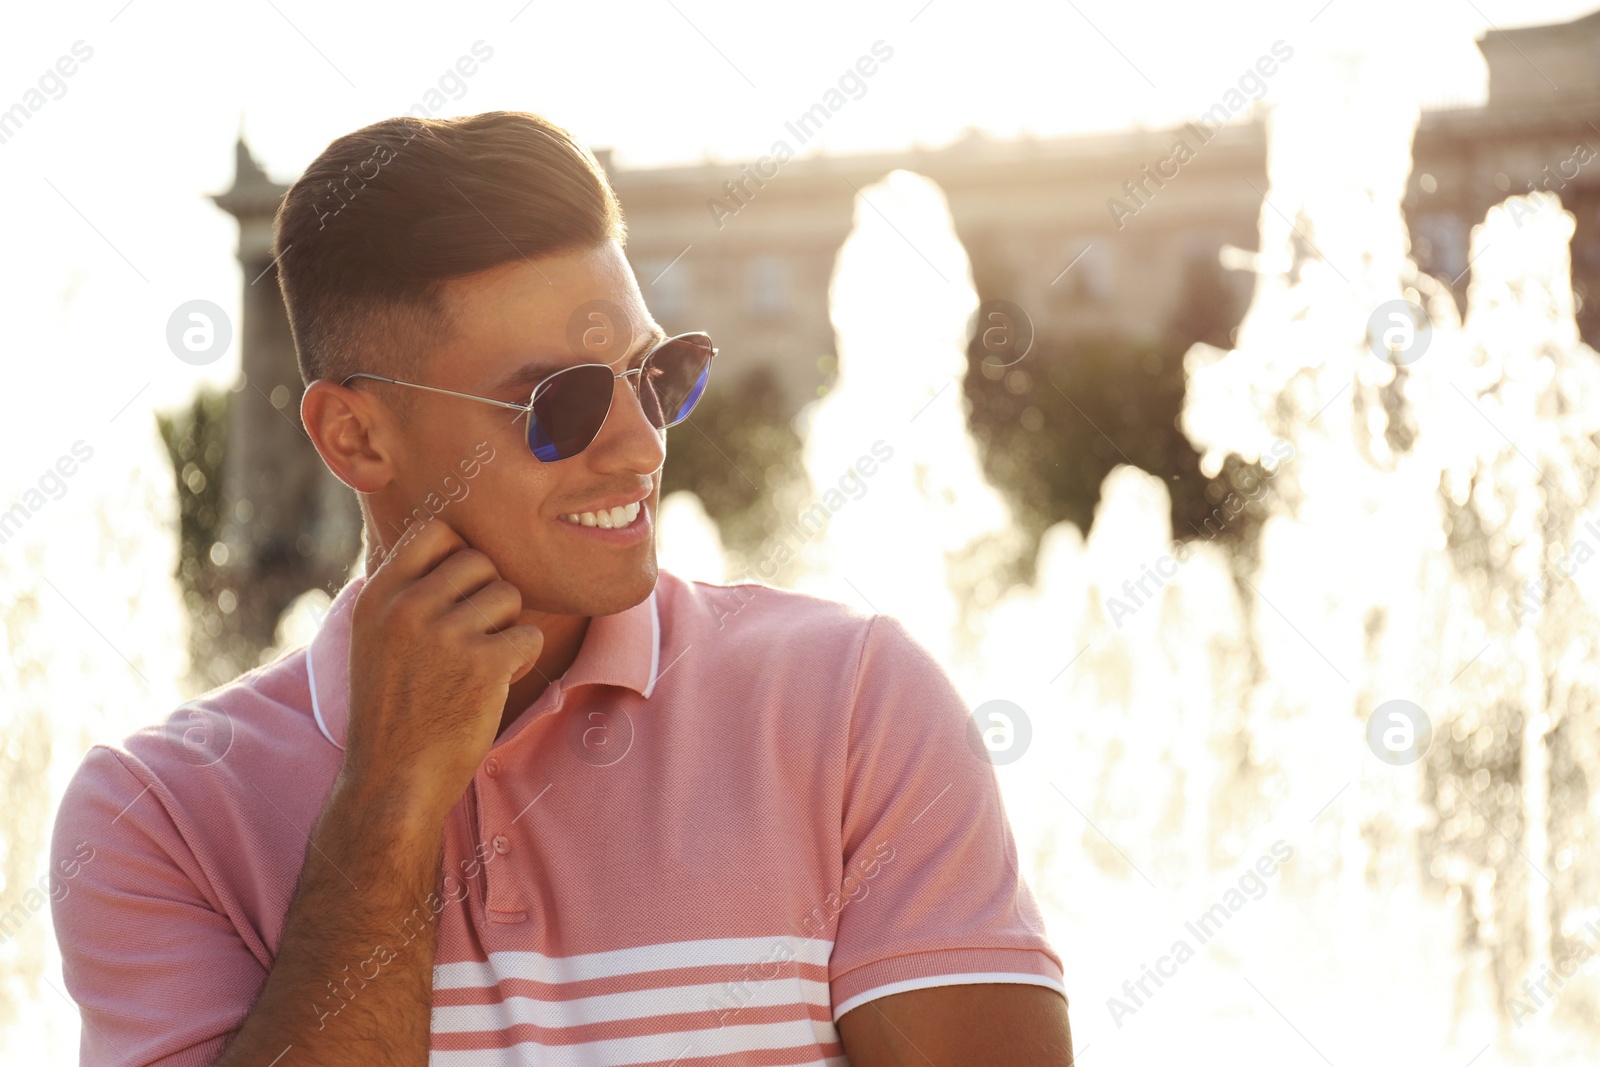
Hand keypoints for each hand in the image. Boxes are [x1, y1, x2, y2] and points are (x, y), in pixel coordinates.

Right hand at [341, 518, 543, 826]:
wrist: (392, 782)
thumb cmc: (391, 710)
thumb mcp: (374, 639)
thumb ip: (405, 592)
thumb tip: (452, 546)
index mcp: (380, 595)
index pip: (437, 530)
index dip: (459, 555)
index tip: (458, 591)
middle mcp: (409, 606)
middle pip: (481, 561)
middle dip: (487, 596)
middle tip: (471, 638)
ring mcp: (446, 633)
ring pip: (508, 596)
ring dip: (505, 629)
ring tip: (477, 666)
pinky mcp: (484, 664)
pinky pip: (529, 636)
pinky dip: (519, 660)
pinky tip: (492, 686)